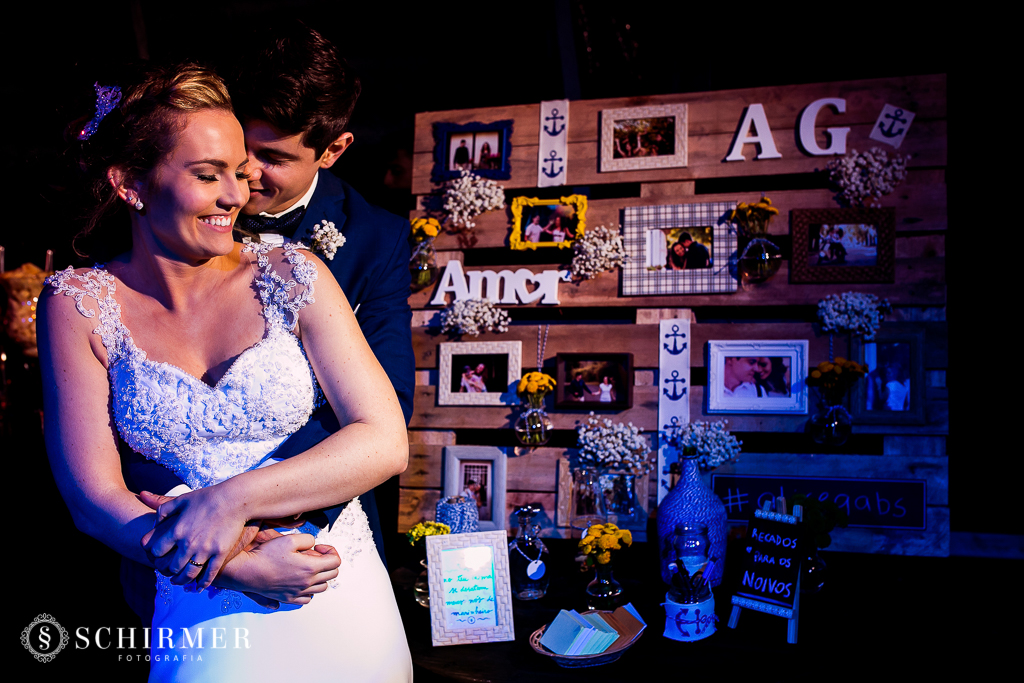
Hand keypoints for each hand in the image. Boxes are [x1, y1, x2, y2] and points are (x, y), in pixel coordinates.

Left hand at [139, 487, 248, 589]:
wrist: (234, 499)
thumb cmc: (208, 497)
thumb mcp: (182, 499)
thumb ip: (163, 508)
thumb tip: (153, 522)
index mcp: (176, 530)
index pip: (157, 551)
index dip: (155, 555)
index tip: (158, 556)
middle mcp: (188, 544)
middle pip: (172, 567)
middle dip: (167, 571)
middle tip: (168, 572)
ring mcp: (205, 550)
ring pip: (189, 574)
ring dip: (182, 581)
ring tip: (179, 581)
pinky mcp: (220, 554)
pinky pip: (209, 574)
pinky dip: (203, 583)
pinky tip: (199, 586)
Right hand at [217, 533, 340, 605]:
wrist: (247, 571)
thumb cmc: (266, 555)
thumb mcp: (289, 538)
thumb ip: (308, 539)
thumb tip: (313, 545)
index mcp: (310, 568)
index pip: (336, 561)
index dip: (331, 551)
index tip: (319, 547)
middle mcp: (307, 583)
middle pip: (332, 575)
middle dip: (328, 562)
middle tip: (316, 556)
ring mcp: (298, 593)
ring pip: (322, 588)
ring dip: (320, 576)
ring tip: (309, 567)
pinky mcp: (289, 599)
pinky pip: (307, 598)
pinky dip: (309, 590)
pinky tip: (301, 580)